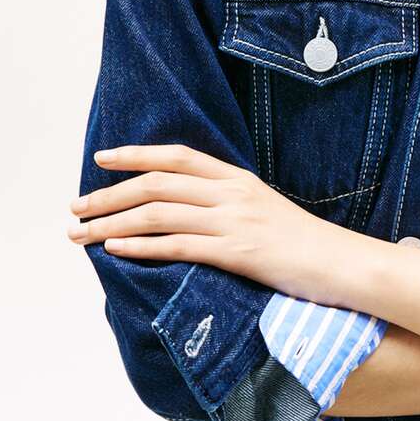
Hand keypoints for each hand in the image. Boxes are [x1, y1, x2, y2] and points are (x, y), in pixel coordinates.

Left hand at [65, 143, 323, 292]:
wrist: (344, 265)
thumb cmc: (305, 245)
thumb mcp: (264, 211)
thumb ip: (228, 204)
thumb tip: (187, 210)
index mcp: (238, 179)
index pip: (177, 157)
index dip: (135, 155)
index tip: (102, 159)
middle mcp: (233, 193)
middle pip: (157, 184)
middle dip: (109, 194)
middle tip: (76, 206)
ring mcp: (235, 222)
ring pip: (158, 214)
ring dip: (111, 223)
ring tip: (81, 234)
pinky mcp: (238, 253)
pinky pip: (179, 245)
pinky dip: (141, 246)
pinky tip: (115, 250)